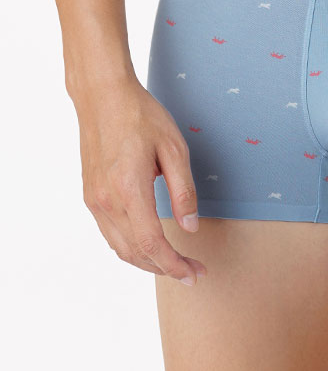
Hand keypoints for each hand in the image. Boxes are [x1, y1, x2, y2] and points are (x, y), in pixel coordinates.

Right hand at [74, 73, 206, 284]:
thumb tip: (191, 227)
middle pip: (136, 253)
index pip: (152, 243)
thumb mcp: (173, 147)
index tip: (195, 273)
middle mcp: (106, 200)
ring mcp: (94, 200)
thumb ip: (183, 190)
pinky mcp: (90, 196)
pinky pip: (110, 234)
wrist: (102, 96)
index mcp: (129, 188)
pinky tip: (149, 246)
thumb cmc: (140, 115)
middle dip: (166, 269)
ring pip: (120, 248)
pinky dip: (131, 248)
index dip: (175, 264)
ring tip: (174, 263)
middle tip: (193, 273)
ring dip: (148, 263)